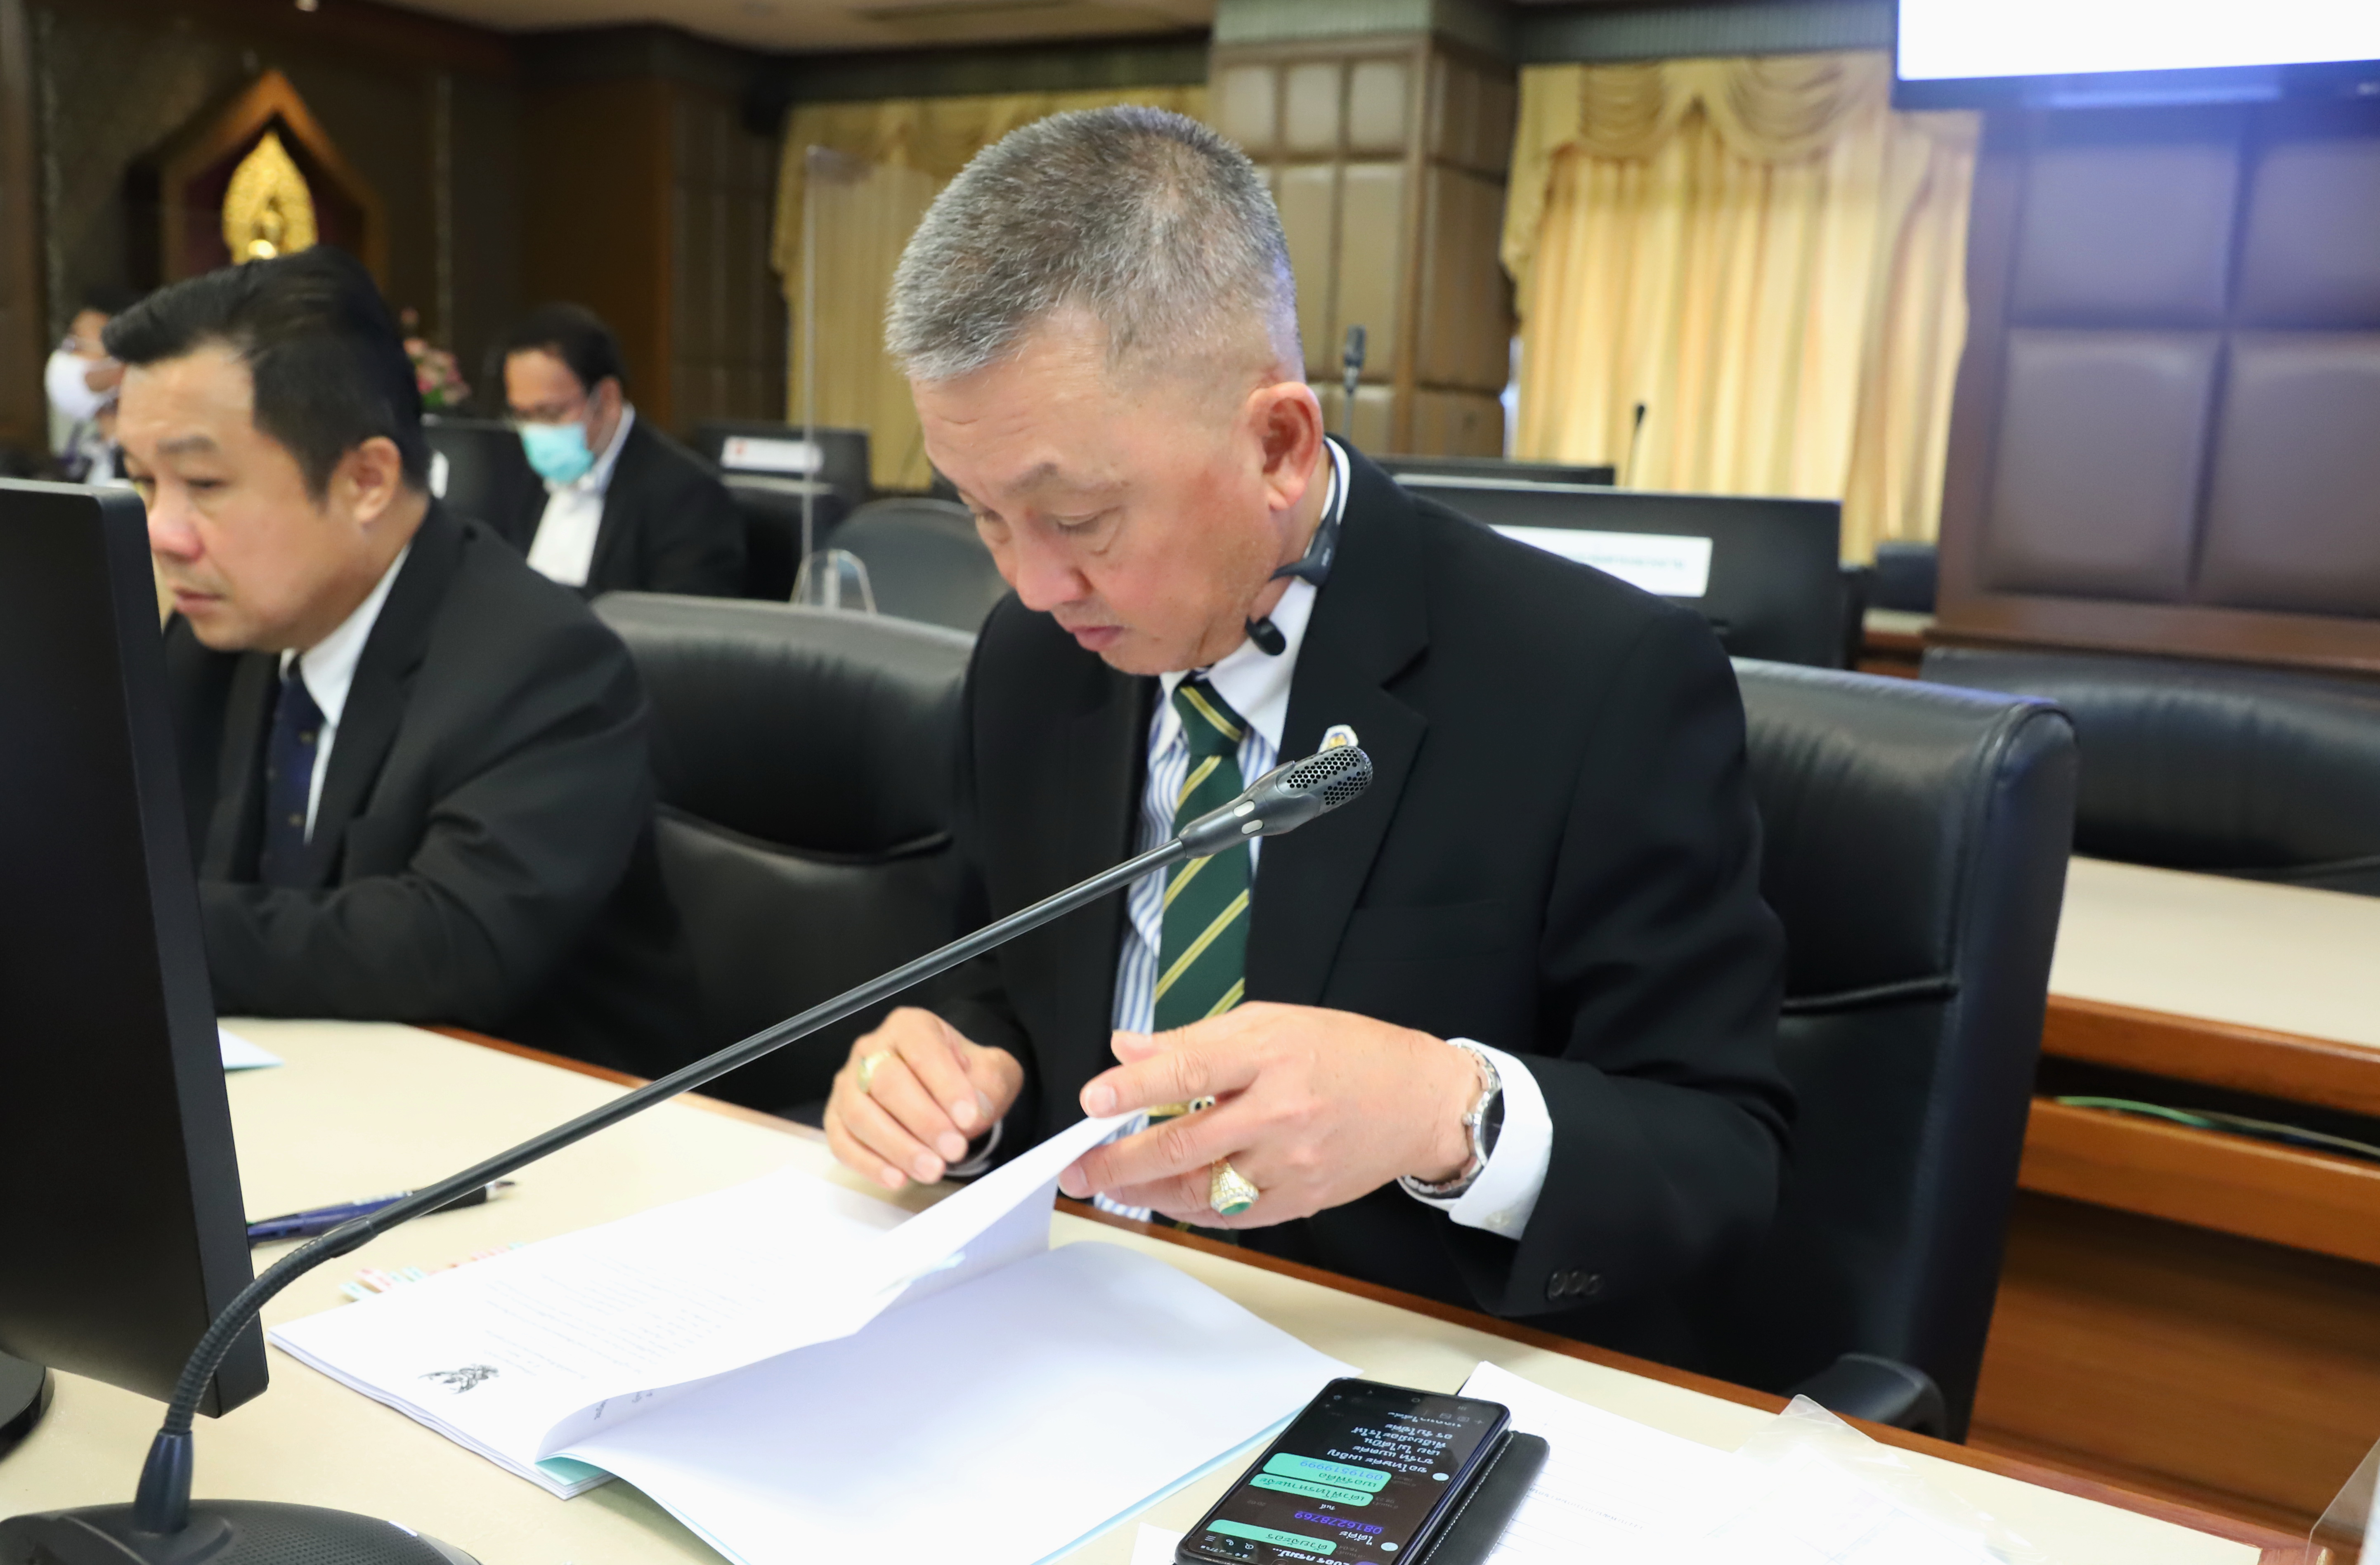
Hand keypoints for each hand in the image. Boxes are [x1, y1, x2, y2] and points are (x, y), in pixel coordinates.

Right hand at [824, 1008, 1022, 1189]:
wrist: (949, 1095)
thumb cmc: (966, 1079)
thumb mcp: (993, 1072)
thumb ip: (989, 1084)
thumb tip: (971, 1111)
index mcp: (910, 1027)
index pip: (923, 1051)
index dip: (945, 1086)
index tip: (968, 1118)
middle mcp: (871, 1050)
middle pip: (885, 1083)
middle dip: (923, 1121)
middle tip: (953, 1149)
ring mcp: (848, 1084)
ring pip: (860, 1115)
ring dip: (897, 1147)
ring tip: (932, 1169)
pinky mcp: (836, 1118)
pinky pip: (842, 1143)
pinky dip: (868, 1164)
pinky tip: (897, 1178)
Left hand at [1054, 1002, 1478, 1226]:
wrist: (1421, 1100)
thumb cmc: (1347, 1052)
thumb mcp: (1272, 1022)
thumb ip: (1196, 1040)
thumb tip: (1129, 1050)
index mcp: (1271, 1053)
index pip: (1190, 1071)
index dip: (1135, 1088)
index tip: (1092, 1101)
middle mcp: (1281, 1110)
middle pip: (1185, 1142)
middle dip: (1120, 1160)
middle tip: (1079, 1170)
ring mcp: (1292, 1160)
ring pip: (1204, 1189)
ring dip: (1149, 1192)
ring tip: (1115, 1187)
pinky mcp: (1303, 1197)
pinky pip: (1235, 1215)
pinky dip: (1195, 1210)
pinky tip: (1169, 1199)